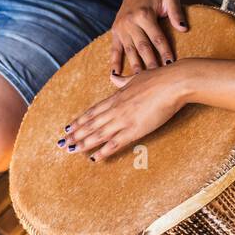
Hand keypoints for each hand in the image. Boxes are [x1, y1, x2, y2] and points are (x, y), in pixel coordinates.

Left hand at [61, 61, 191, 161]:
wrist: (172, 83)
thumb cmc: (158, 78)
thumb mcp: (136, 77)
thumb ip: (123, 80)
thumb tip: (114, 76)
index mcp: (116, 96)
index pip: (93, 111)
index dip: (79, 121)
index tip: (68, 128)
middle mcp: (116, 109)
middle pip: (91, 124)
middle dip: (76, 134)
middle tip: (62, 143)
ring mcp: (124, 120)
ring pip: (98, 134)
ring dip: (83, 143)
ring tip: (70, 150)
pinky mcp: (135, 129)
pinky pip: (115, 143)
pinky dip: (103, 151)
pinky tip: (94, 158)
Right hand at [109, 0, 187, 75]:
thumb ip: (176, 13)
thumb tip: (183, 28)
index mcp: (144, 14)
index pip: (157, 37)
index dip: (165, 51)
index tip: (172, 65)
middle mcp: (130, 21)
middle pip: (142, 46)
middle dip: (150, 63)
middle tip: (158, 78)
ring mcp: (121, 27)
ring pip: (129, 50)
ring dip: (134, 65)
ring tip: (139, 80)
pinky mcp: (115, 30)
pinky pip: (114, 48)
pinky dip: (114, 61)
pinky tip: (115, 74)